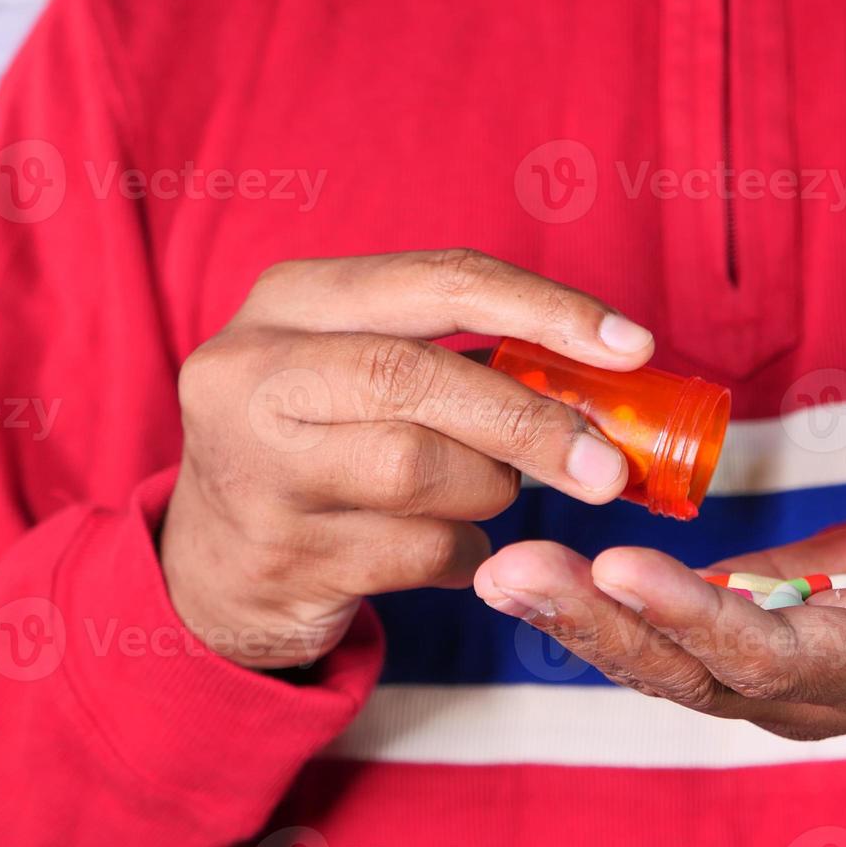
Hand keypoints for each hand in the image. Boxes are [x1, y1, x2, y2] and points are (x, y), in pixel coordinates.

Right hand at [161, 249, 654, 667]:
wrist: (213, 568)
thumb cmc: (320, 446)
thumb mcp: (356, 371)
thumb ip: (457, 356)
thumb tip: (606, 378)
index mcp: (290, 299)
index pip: (439, 279)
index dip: (546, 308)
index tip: (633, 347)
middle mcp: (254, 372)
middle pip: (421, 377)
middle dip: (533, 422)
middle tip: (610, 467)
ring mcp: (256, 468)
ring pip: (422, 470)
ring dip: (488, 492)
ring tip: (482, 496)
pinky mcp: (281, 555)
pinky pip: (421, 553)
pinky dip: (463, 555)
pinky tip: (445, 550)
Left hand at [472, 492, 845, 738]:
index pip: (772, 655)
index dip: (697, 618)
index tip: (622, 567)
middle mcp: (806, 688)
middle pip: (689, 670)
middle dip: (600, 624)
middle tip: (514, 573)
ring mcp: (765, 670)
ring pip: (659, 660)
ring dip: (578, 618)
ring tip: (503, 572)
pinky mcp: (740, 637)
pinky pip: (659, 633)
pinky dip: (596, 607)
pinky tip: (533, 574)